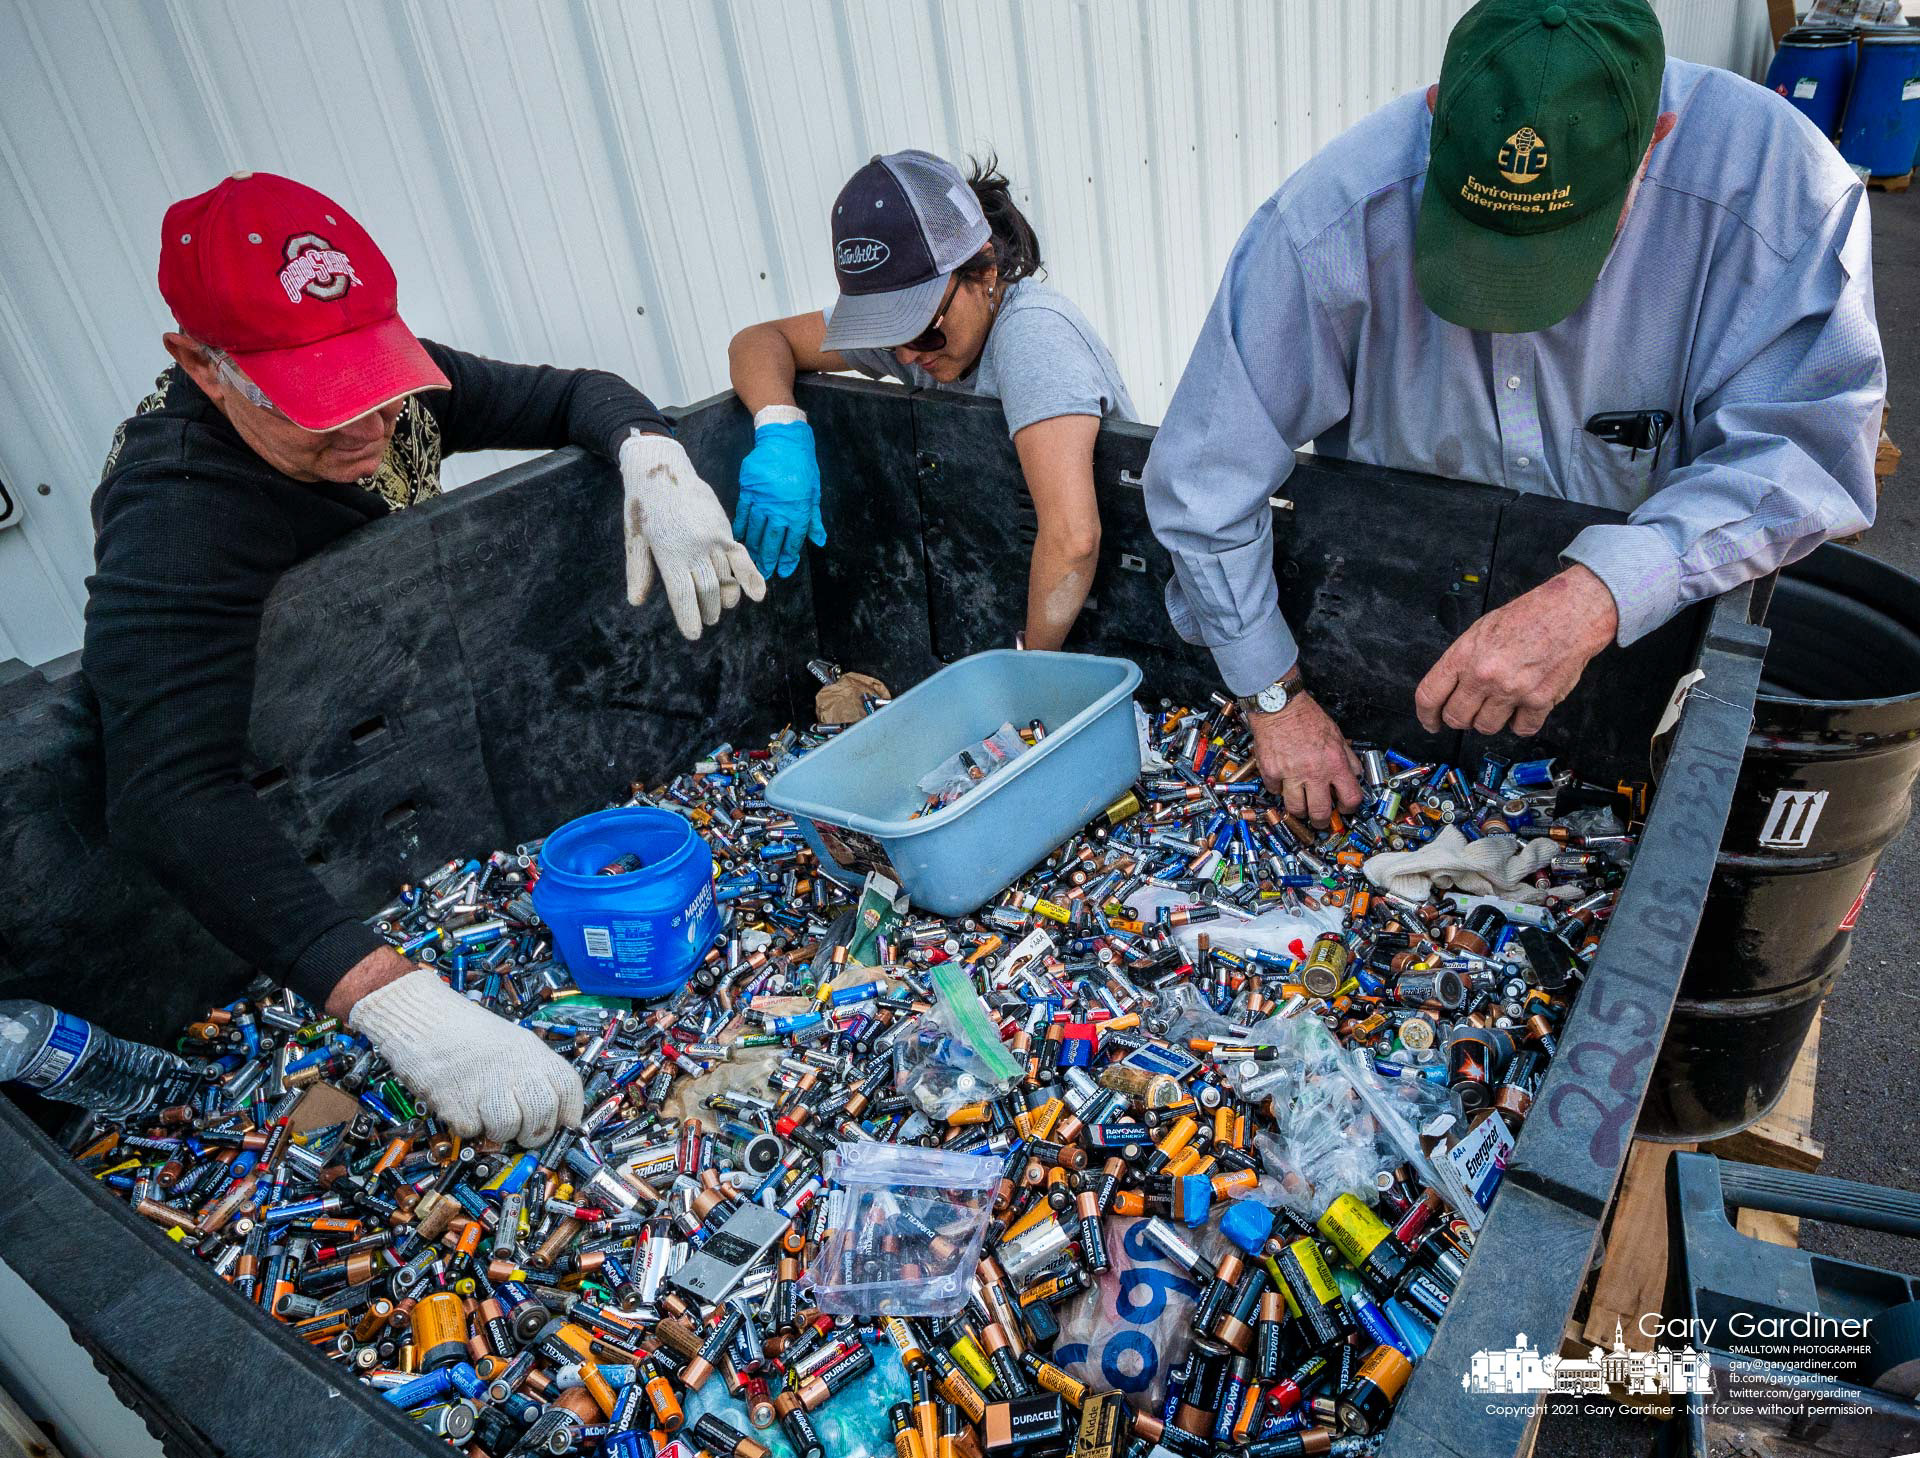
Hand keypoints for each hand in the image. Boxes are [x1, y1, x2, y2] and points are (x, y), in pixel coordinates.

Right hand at [345, 968, 584, 1145]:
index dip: (568, 1113)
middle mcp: (517, 1070)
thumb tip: (552, 1113)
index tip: (563, 1126)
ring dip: (499, 1132)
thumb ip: (533, 1073)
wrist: (424, 1020)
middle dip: (535, 1135)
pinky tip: (461, 1104)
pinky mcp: (458, 1106)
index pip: (568, 1090)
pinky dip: (467, 1126)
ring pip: (509, 1130)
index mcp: (534, 1053)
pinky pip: (473, 1131)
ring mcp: (488, 1089)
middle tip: (523, 1134)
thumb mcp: (514, 1043)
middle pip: (543, 1119)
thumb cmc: (468, 1033)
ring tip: (486, 1114)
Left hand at [621, 432, 765, 638]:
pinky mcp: (725, 528)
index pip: (682, 596)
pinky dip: (751, 577)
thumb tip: (636, 601)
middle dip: (708, 611)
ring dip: (726, 597)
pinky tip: (758, 595)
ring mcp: (713, 538)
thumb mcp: (634, 539)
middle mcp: (693, 548)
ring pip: (725, 577)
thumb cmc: (643, 505)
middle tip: (708, 620)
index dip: (689, 618)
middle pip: (707, 591)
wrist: (661, 467)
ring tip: (722, 607)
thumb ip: (638, 571)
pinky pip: (742, 557)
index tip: (693, 634)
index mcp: (668, 553)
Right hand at [734, 408, 825, 577]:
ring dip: (754, 547)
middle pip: (772, 540)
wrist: (783, 440)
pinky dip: (742, 528)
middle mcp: (779, 509)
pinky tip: (740, 538)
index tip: (783, 570)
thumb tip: (819, 540)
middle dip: (768, 559)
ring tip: (752, 560)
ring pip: (756, 530)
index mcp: (798, 511)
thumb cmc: (802, 465)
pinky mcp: (748, 491)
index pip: (792, 541)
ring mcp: (762, 501)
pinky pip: (744, 514)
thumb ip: (814, 519)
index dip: (787, 558)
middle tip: (764, 573)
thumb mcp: (814, 492)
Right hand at [1248, 690, 1363, 826]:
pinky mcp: (1271, 772)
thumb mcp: (1337, 735)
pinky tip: (1282, 783)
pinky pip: (1275, 791)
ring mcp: (1291, 774)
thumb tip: (1355, 774)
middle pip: (1320, 811)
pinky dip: (1278, 789)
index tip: (1344, 809)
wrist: (1279, 706)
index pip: (1350, 797)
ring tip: (1301, 806)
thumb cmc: (1306, 716)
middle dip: (1321, 821)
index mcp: (1335, 763)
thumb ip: (1347, 757)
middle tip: (1320, 820)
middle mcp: (1314, 772)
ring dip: (1299, 811)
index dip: (1349, 808)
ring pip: (1296, 808)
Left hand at [1415, 565, 1617, 736]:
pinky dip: (1521, 723)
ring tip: (1500, 703)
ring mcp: (1512, 691)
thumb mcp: (1481, 630)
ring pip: (1486, 727)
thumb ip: (1463, 660)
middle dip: (1459, 718)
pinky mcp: (1539, 701)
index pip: (1429, 696)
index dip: (1426, 715)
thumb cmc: (1529, 615)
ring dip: (1490, 720)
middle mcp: (1485, 676)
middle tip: (1469, 711)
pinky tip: (1522, 709)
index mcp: (1465, 655)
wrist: (1571, 612)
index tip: (1431, 722)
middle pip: (1456, 718)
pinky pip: (1521, 729)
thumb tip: (1450, 687)